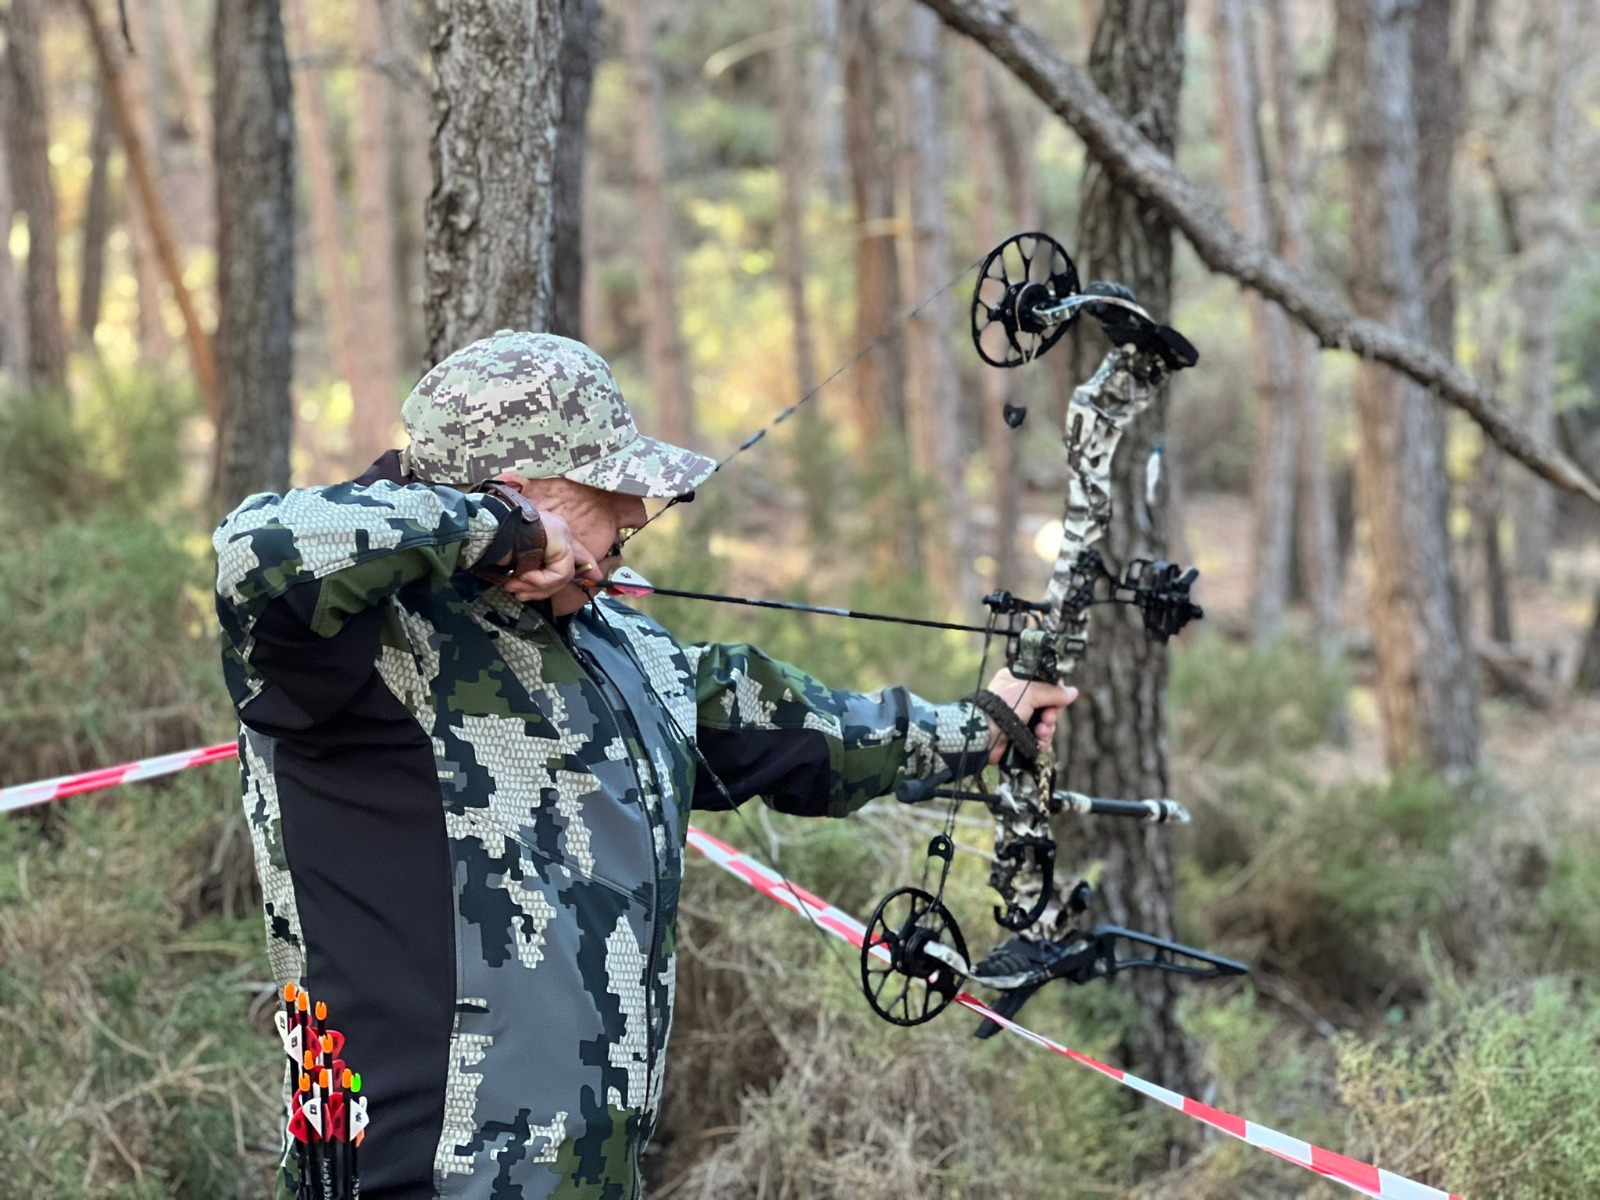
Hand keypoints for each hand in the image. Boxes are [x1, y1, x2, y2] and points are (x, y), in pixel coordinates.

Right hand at [488, 473, 603, 603]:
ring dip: (536, 587)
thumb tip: (535, 590)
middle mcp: (560, 531)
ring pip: (563, 576)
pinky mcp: (561, 542)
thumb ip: (532, 571)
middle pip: (568, 568)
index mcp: (551, 532)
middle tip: (520, 594)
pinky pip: (560, 573)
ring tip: (514, 587)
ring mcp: (562, 535)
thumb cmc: (494, 542)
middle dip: (544, 589)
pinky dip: (540, 582)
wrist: (486, 529)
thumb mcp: (516, 560)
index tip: (597, 577)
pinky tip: (522, 579)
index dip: (587, 565)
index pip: (576, 552)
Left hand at [981, 668, 1077, 763]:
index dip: (1054, 692)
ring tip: (1041, 730)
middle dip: (1051, 713)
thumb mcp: (1030, 692)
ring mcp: (1019, 718)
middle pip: (1048, 705)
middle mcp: (1018, 699)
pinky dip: (1041, 740)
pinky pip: (1039, 738)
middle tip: (1048, 717)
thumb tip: (1071, 692)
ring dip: (1047, 727)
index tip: (1059, 698)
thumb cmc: (1000, 707)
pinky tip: (1038, 739)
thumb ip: (1052, 692)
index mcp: (1016, 682)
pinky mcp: (1019, 736)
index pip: (1044, 684)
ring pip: (1045, 723)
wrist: (985, 734)